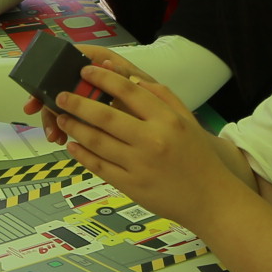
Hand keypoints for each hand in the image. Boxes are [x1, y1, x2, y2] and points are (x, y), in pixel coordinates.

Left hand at [51, 47, 245, 227]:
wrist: (210, 200)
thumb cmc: (198, 157)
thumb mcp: (187, 121)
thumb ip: (162, 97)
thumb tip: (131, 80)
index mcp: (167, 120)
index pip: (128, 90)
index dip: (102, 78)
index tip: (84, 71)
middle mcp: (152, 140)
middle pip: (105, 115)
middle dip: (78, 103)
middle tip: (61, 96)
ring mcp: (140, 165)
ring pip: (98, 142)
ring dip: (76, 128)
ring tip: (62, 119)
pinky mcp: (131, 186)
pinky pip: (100, 167)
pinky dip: (83, 156)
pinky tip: (73, 147)